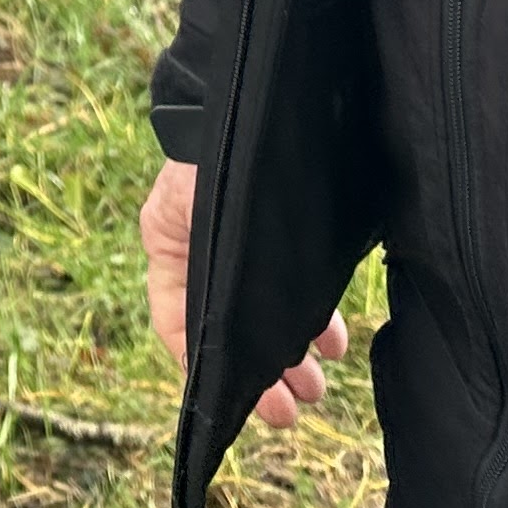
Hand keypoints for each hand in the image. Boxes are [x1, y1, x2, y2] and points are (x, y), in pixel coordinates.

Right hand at [142, 160, 346, 430]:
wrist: (249, 97)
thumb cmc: (211, 153)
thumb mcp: (184, 215)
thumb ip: (193, 272)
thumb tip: (210, 344)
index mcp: (172, 249)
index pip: (178, 325)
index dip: (200, 370)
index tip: (230, 403)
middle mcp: (208, 255)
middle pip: (231, 333)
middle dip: (262, 376)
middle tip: (291, 410)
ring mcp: (249, 250)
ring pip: (269, 318)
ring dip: (292, 357)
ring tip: (318, 386)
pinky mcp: (286, 239)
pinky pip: (298, 290)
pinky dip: (315, 320)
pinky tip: (335, 341)